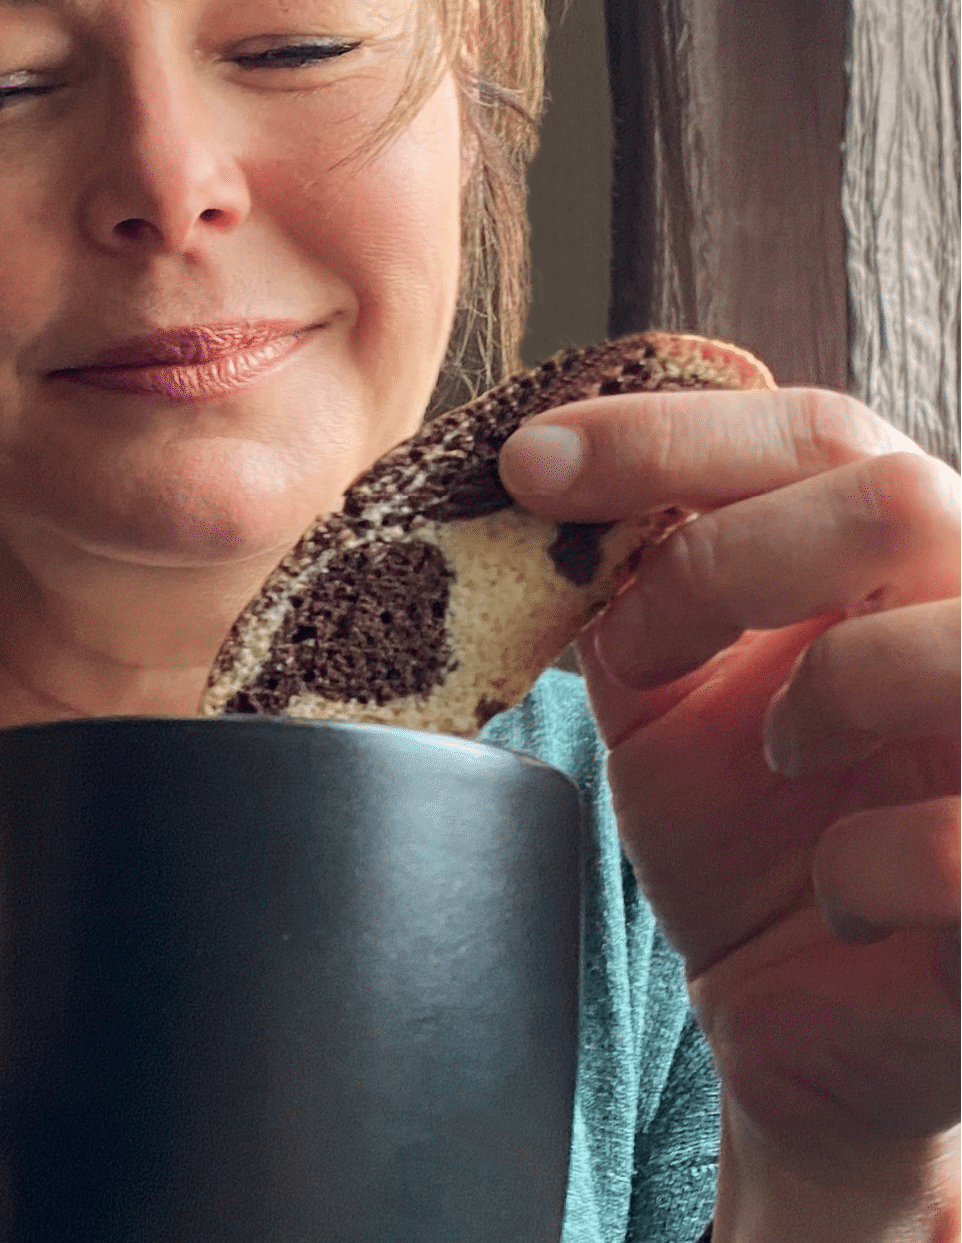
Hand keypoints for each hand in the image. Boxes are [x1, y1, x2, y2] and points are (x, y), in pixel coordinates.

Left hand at [503, 388, 958, 1232]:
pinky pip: (954, 843)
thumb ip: (639, 587)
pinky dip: (861, 870)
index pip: (820, 432)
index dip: (667, 434)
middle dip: (727, 557)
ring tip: (776, 757)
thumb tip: (549, 481)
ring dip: (819, 694)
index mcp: (905, 561)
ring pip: (948, 647)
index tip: (526, 464)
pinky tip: (839, 898)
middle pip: (897, 498)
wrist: (795, 1015)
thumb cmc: (748, 834)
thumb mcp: (666, 692)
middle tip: (636, 645)